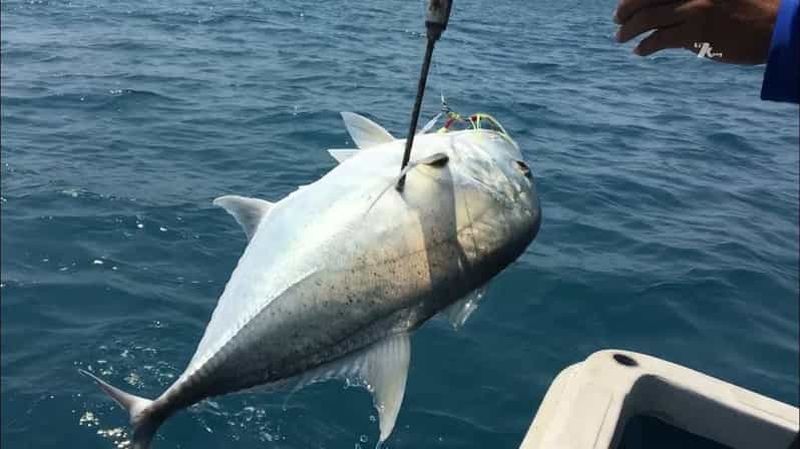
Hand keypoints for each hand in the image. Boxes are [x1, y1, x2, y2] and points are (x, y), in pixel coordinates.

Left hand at [614, 0, 780, 63]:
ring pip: (647, 18)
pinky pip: (659, 39)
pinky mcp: (696, 33)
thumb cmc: (749, 9)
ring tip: (620, 37)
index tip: (625, 2)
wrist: (776, 27)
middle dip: (625, 8)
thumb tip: (662, 9)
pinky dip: (644, 46)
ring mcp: (694, 9)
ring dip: (628, 29)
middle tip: (617, 19)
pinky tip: (639, 51)